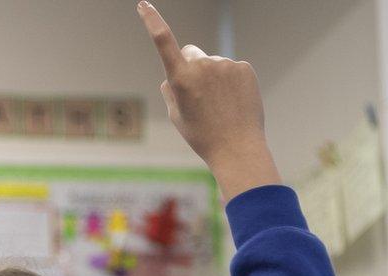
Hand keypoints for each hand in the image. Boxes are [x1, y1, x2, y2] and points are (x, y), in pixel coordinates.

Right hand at [137, 1, 280, 199]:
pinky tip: (234, 101)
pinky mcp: (244, 67)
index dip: (152, 21)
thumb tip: (169, 77)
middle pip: (191, 53)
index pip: (164, 42)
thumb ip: (170, 91)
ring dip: (213, 77)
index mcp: (181, 78)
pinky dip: (231, 81)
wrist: (238, 148)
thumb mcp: (177, 116)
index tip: (143, 4)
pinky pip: (231, 69)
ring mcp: (226, 65)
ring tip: (220, 105)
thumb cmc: (202, 136)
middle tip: (198, 95)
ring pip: (212, 63)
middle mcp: (203, 66)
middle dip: (191, 66)